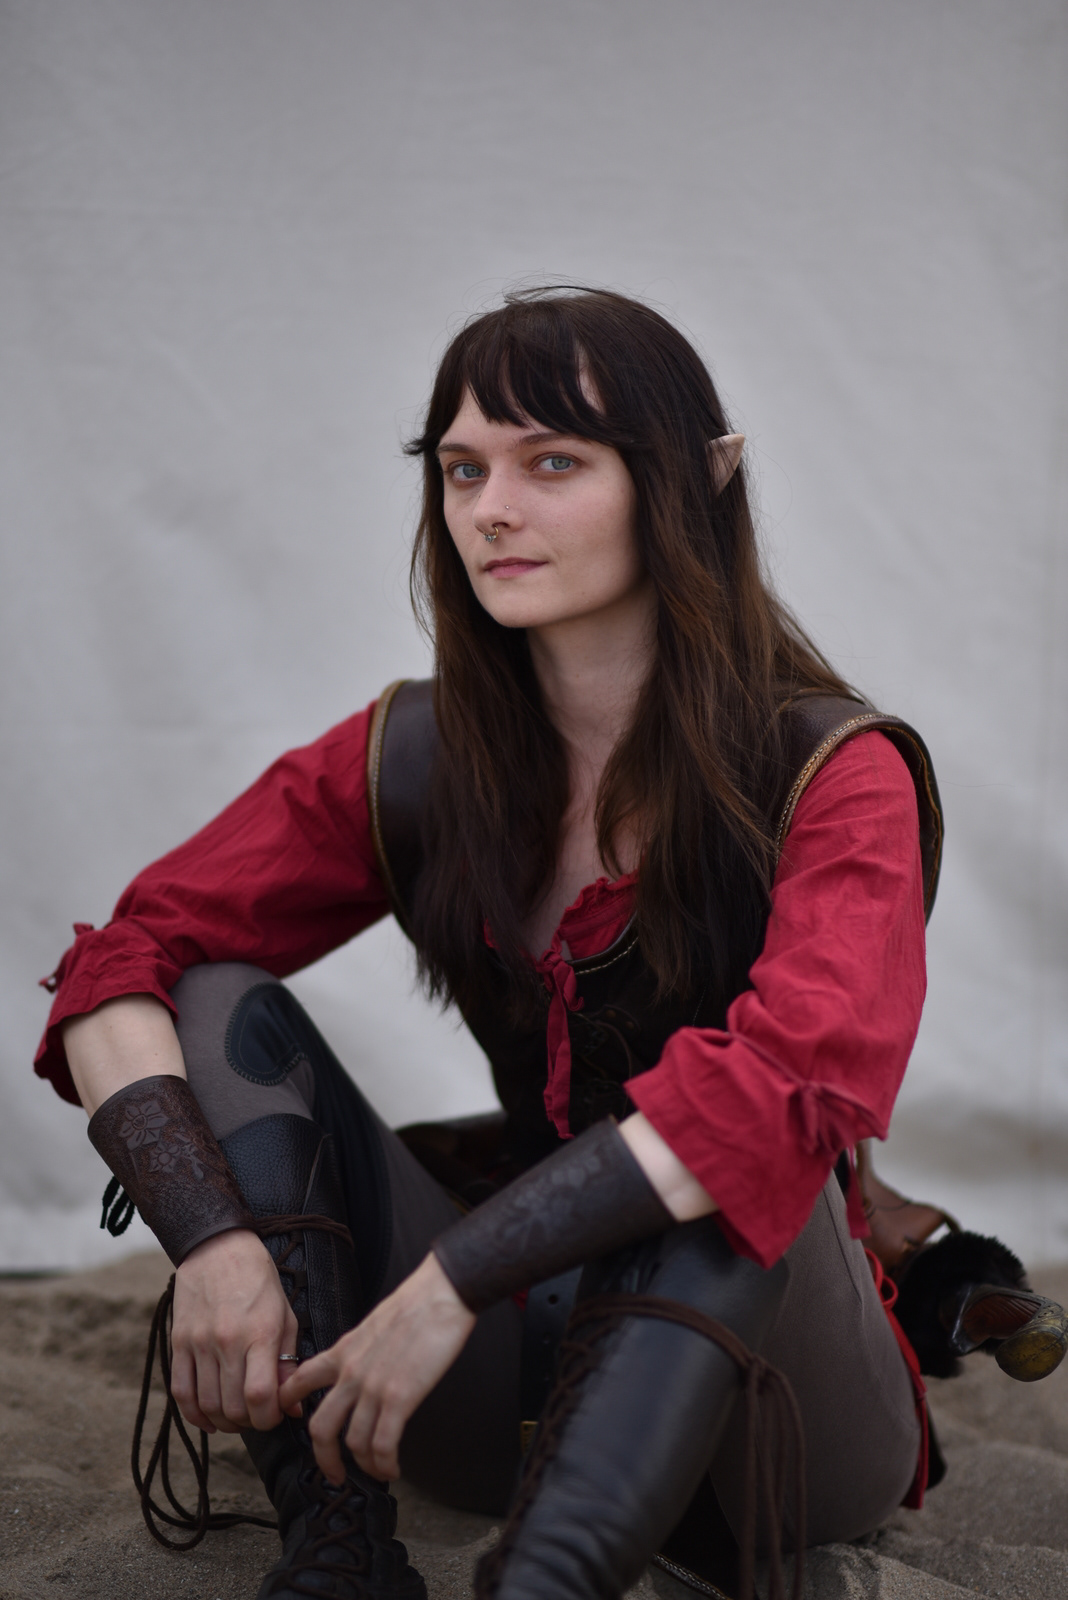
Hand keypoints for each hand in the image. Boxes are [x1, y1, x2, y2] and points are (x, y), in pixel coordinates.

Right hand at [170, 1228, 297, 1433]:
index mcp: (260, 1333)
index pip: (260, 1396)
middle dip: (249, 1422)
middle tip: (257, 1415)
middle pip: (233, 1407)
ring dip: (224, 1422)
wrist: (218, 1249)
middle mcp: (227, 1340)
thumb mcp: (286, 1317)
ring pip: (207, 1405)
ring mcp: (199, 1343)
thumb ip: (289, 1364)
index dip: (269, 1418)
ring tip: (237, 1416)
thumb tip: (293, 1408)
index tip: (276, 1415)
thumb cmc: (259, 1283)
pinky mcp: (179, 1343)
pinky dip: (194, 1415)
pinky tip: (209, 1418)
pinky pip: (180, 1392)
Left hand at [279, 1251, 475, 1483]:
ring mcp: (373, 1387)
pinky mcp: (399, 1397)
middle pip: (320, 1428)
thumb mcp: (372, 1324)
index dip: (289, 1404)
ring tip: (377, 1471)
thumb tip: (361, 1368)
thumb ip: (360, 1350)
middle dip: (324, 1459)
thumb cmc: (416, 1303)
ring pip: (353, 1443)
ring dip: (364, 1466)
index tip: (290, 1418)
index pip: (301, 1380)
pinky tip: (393, 1468)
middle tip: (333, 1473)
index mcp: (343, 1351)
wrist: (441, 1293)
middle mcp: (351, 1372)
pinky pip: (382, 1445)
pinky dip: (385, 1464)